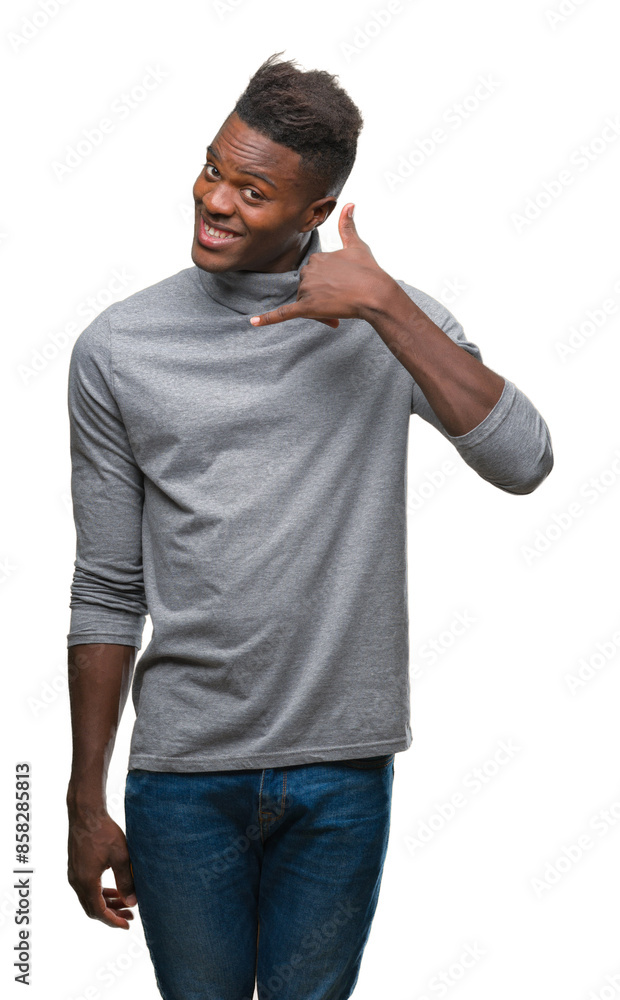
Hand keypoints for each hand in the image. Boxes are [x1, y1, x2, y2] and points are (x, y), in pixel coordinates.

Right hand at [67, 805, 136, 928]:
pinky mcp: (76, 867)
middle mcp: (76, 881)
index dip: (113, 921)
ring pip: (90, 898)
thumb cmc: (104, 833)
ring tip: (126, 902)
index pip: (99, 911)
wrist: (86, 814)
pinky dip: (101, 892)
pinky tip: (115, 889)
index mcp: (86, 882)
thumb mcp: (120, 857)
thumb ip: (126, 881)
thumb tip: (133, 902)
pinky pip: (87, 888)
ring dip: (107, 903)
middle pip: (93, 908)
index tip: (127, 924)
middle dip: (112, 914)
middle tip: (130, 914)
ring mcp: (74, 874)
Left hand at [249, 203, 388, 328]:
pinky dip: (267, 319)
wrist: (375, 294)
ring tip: (338, 310)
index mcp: (316, 257)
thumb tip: (349, 204)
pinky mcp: (306, 307)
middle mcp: (308, 271)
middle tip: (343, 300)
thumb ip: (348, 226)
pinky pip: (283, 313)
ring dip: (318, 309)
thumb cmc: (369, 271)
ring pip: (304, 302)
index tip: (344, 287)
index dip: (328, 283)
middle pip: (308, 288)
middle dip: (322, 297)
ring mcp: (307, 289)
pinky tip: (253, 323)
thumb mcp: (357, 246)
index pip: (315, 274)